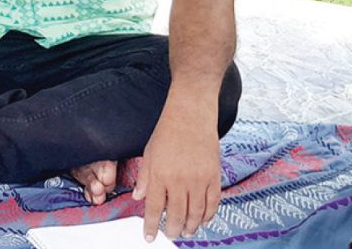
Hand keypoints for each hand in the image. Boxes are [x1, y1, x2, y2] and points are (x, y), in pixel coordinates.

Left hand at [134, 103, 221, 240]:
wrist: (190, 115)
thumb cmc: (166, 133)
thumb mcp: (148, 154)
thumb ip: (144, 178)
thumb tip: (137, 197)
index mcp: (159, 175)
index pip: (154, 209)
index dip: (151, 226)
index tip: (149, 237)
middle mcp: (178, 181)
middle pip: (177, 215)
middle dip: (173, 230)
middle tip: (171, 235)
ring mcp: (198, 180)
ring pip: (196, 213)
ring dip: (191, 226)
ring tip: (187, 232)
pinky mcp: (214, 176)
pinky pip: (213, 203)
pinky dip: (208, 215)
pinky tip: (203, 220)